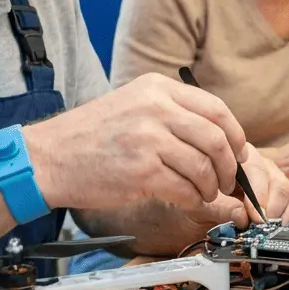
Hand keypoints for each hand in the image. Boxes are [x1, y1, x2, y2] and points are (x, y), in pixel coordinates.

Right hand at [26, 73, 245, 212]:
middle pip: (217, 138)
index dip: (235, 135)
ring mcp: (149, 139)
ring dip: (210, 187)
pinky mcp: (142, 172)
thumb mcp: (133, 105)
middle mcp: (156, 108)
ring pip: (204, 167)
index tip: (238, 153)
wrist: (49, 157)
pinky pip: (186, 189)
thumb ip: (172, 113)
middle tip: (226, 180)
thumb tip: (219, 136)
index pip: (216, 109)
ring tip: (203, 193)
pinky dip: (193, 200)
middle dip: (229, 166)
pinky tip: (187, 201)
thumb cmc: (91, 136)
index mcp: (157, 88)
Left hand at [186, 144, 288, 228]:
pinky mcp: (280, 197)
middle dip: (270, 207)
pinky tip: (277, 228)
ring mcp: (271, 180)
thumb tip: (242, 215)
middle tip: (261, 226)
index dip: (258, 193)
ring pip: (287, 191)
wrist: (188, 215)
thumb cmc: (194, 204)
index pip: (255, 169)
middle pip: (276, 180)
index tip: (255, 215)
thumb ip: (219, 208)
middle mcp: (257, 165)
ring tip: (267, 230)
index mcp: (235, 158)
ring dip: (280, 214)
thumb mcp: (198, 207)